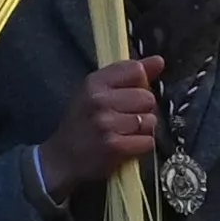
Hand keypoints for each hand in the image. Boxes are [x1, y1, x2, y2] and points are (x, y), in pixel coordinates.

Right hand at [37, 54, 161, 196]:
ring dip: (143, 130)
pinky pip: (148, 141)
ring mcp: (107, 124)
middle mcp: (99, 100)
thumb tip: (158, 61)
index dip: (140, 84)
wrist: (61, 159)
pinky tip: (127, 146)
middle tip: (125, 119)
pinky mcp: (115, 147)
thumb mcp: (95, 93)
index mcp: (94, 83)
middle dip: (143, 110)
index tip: (130, 94)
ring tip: (124, 133)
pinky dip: (142, 146)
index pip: (136, 70)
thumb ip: (127, 74)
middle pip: (147, 97)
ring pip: (151, 121)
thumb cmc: (81, 124)